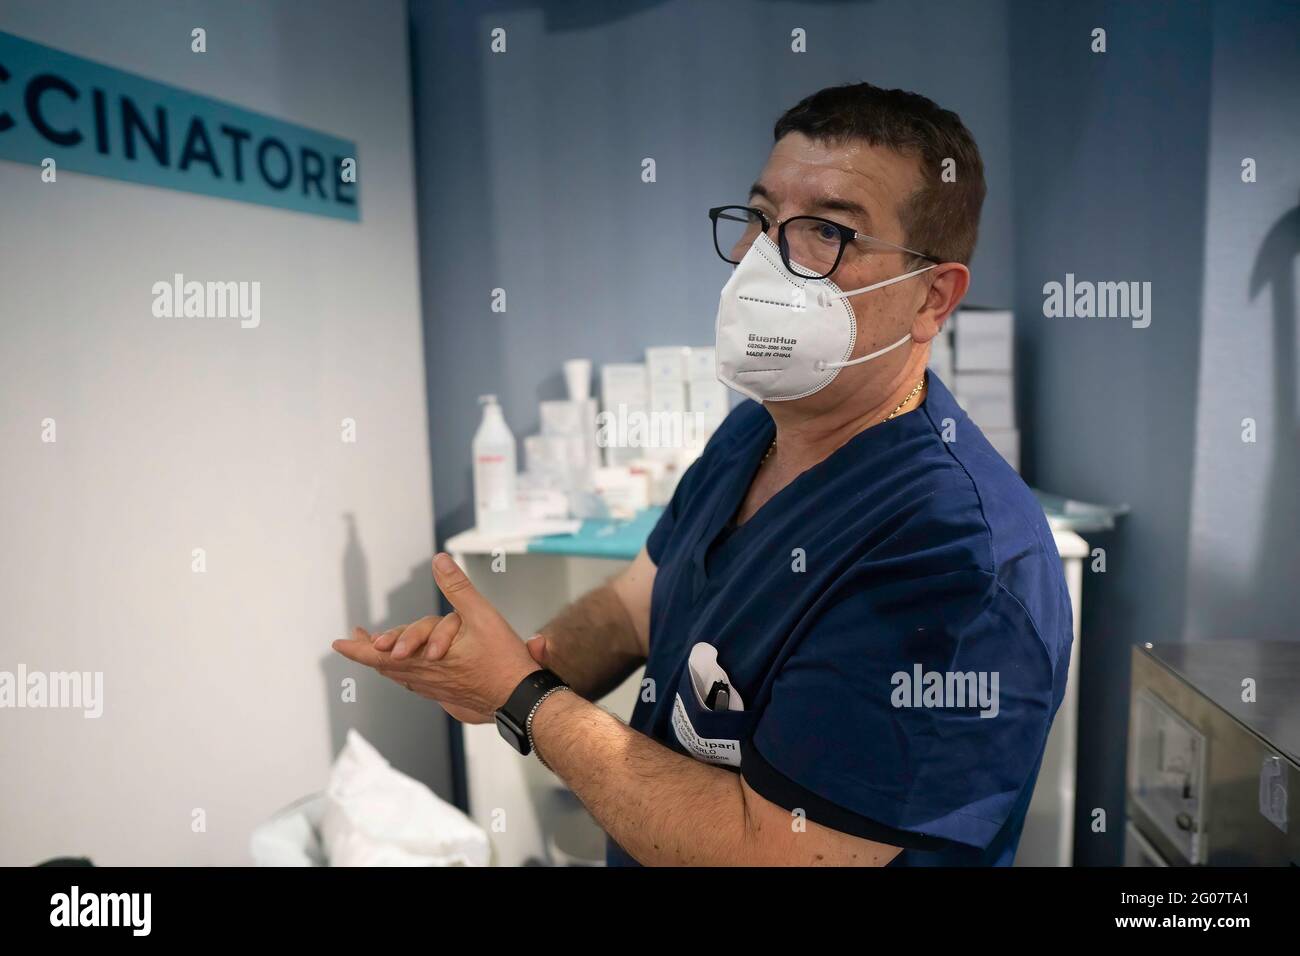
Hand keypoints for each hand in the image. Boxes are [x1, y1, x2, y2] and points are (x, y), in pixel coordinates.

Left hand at [332, 554, 539, 724]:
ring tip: (377, 651)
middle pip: (386, 666)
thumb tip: (439, 561)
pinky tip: (407, 672)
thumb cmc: (503, 660)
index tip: (339, 643)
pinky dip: (404, 674)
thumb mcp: (481, 615)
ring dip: (385, 662)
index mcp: (427, 657)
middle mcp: (426, 676)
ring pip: (400, 675)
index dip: (358, 648)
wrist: (519, 698)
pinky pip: (416, 684)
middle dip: (367, 652)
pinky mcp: (447, 694)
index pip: (382, 654)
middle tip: (352, 641)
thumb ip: (458, 587)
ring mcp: (435, 688)